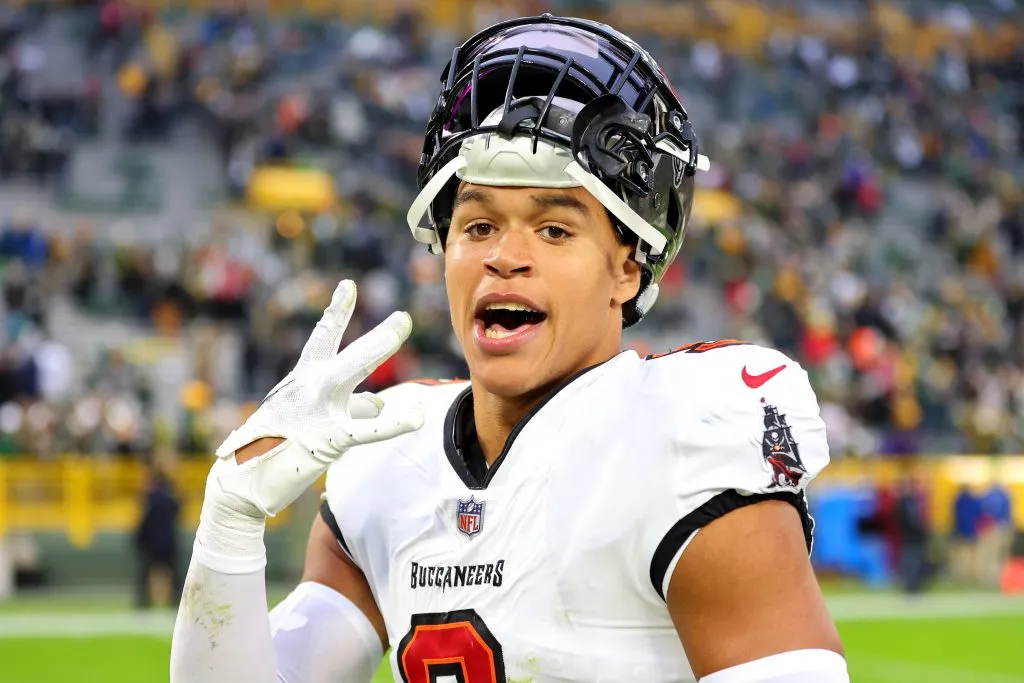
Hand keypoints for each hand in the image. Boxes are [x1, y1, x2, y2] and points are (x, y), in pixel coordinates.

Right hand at [194, 280, 423, 572]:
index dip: (336, 311)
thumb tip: (378, 403)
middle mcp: (309, 389)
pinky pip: (369, 430)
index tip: (348, 286)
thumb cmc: (271, 447)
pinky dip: (394, 424)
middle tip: (403, 319)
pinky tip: (416, 417)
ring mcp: (318, 412)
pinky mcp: (328, 440)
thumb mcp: (302, 415)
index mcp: (301, 380)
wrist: (239, 482)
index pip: (322, 338)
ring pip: (354, 377)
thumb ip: (344, 404)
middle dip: (378, 338)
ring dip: (378, 354)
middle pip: (349, 356)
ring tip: (405, 338)